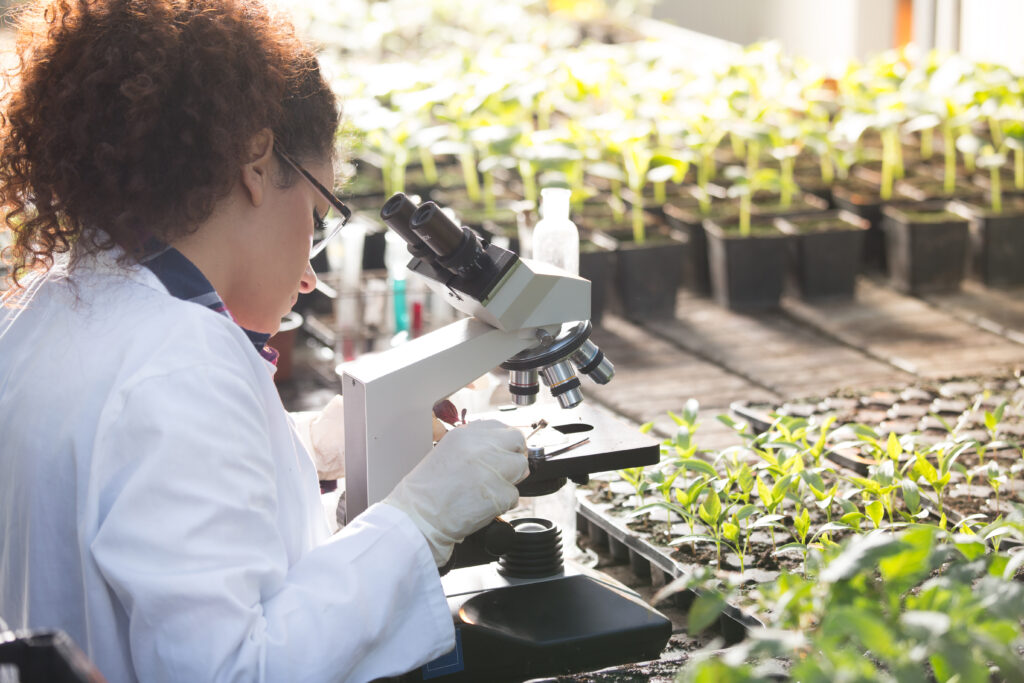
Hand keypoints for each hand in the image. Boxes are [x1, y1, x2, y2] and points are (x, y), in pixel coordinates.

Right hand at [383, 420, 527, 565]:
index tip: (504, 453)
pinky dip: (503, 503)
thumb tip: (506, 451)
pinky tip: (483, 505)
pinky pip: (514, 495)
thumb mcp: (448, 452)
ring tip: (488, 490)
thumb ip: (477, 446)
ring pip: (521, 468)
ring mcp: (492, 469)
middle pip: (518, 442)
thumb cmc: (428, 491)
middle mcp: (481, 447)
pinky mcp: (499, 493)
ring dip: (510, 480)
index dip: (506, 443)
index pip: (503, 428)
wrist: (418, 517)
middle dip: (515, 457)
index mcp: (466, 434)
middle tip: (504, 472)